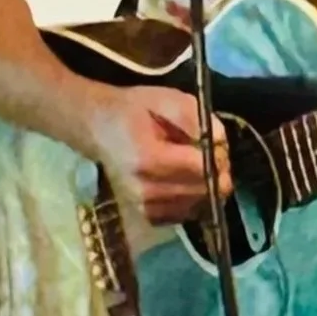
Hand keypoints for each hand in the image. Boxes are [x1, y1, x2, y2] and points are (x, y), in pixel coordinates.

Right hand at [83, 85, 230, 226]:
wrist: (97, 128)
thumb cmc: (133, 110)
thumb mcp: (164, 98)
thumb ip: (193, 117)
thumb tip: (219, 142)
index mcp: (148, 158)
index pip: (201, 168)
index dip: (217, 156)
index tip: (216, 143)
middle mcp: (145, 190)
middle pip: (203, 190)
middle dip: (214, 172)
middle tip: (207, 152)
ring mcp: (145, 207)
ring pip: (199, 204)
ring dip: (204, 185)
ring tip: (191, 164)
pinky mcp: (147, 217)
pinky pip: (187, 213)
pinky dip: (192, 197)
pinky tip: (182, 179)